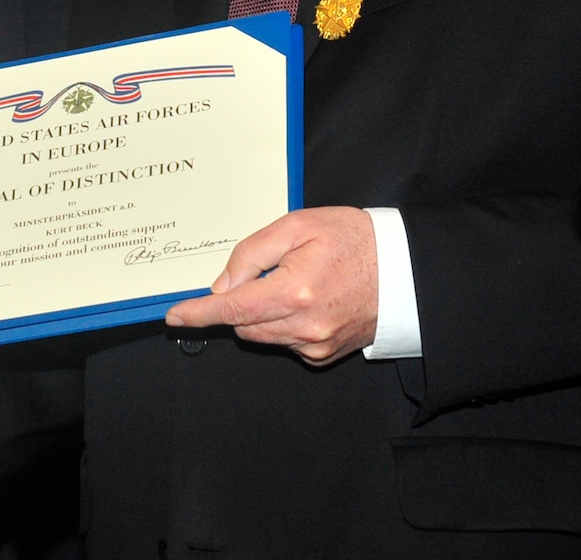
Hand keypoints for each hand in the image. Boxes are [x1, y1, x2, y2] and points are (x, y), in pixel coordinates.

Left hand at [164, 206, 378, 366]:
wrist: (405, 269)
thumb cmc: (354, 239)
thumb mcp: (299, 226)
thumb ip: (253, 253)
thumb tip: (223, 285)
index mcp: (294, 292)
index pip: (231, 308)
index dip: (199, 313)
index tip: (174, 316)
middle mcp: (304, 327)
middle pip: (243, 324)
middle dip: (239, 302)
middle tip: (265, 272)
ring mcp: (316, 345)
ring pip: (262, 335)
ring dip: (261, 313)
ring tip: (293, 282)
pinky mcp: (325, 354)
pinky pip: (285, 342)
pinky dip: (283, 324)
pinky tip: (308, 300)